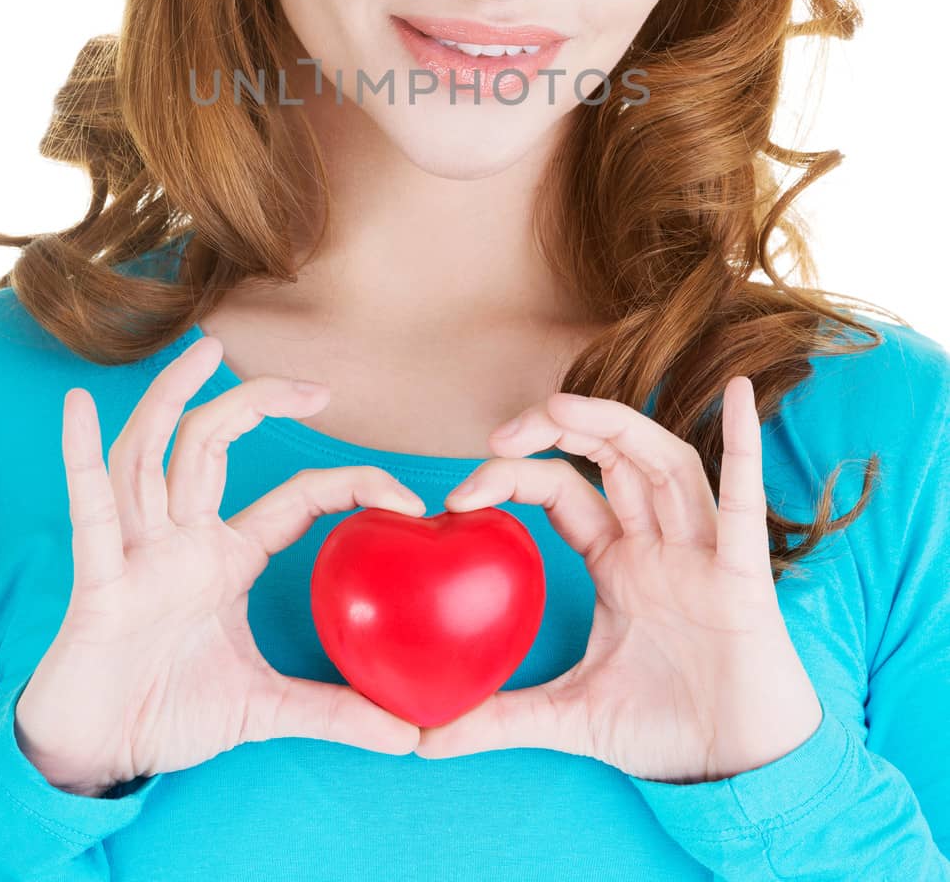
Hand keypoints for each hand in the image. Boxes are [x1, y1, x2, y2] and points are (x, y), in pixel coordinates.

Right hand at [15, 337, 423, 794]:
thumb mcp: (264, 710)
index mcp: (225, 556)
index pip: (296, 497)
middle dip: (258, 400)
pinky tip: (80, 407)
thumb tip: (409, 738)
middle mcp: (180, 538)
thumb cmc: (166, 713)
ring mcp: (136, 551)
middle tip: (318, 385)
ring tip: (205, 349)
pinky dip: (80, 457)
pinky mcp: (99, 580)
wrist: (95, 755)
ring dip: (172, 398)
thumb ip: (332, 713)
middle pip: (214, 443)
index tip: (407, 496)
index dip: (350, 485)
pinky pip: (90, 511)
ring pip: (151, 453)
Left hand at [414, 376, 823, 783]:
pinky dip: (744, 448)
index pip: (561, 492)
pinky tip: (738, 396)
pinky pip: (745, 505)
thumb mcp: (569, 717)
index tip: (457, 498)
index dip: (513, 477)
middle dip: (559, 428)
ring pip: (665, 462)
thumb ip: (499, 718)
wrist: (739, 773)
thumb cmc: (667, 730)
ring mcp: (703, 554)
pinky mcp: (745, 578)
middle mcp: (660, 544)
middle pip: (611, 455)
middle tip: (500, 433)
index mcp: (620, 562)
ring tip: (562, 407)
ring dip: (616, 426)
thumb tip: (423, 740)